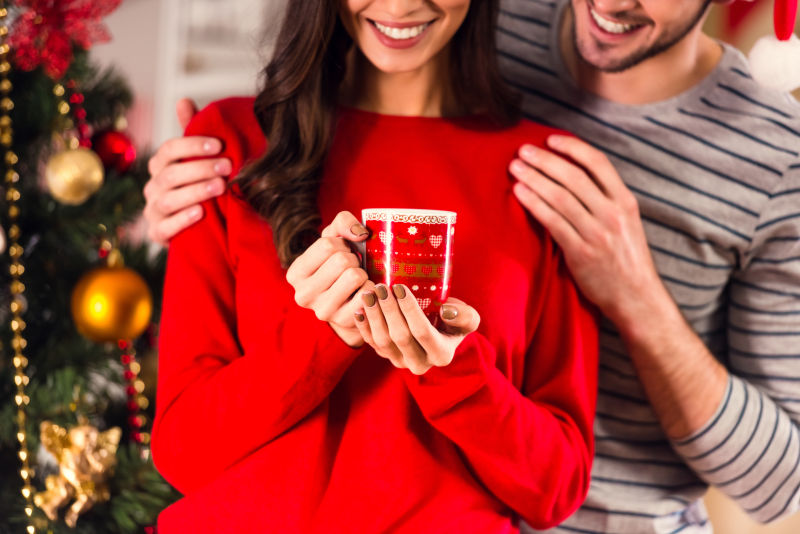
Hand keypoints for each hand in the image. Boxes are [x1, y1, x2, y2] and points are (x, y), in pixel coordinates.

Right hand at [144, 98, 230, 244]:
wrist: (201, 229)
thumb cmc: (201, 187)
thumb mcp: (199, 161)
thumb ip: (192, 133)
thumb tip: (183, 100)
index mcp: (160, 166)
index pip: (169, 150)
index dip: (192, 145)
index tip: (219, 145)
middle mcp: (153, 187)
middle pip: (171, 174)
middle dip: (200, 168)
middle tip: (227, 167)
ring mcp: (153, 211)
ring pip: (168, 199)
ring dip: (195, 191)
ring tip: (220, 187)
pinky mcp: (157, 234)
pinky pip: (164, 228)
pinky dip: (182, 220)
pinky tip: (201, 212)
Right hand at [286, 211, 371, 346]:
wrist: (348, 302)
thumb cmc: (339, 265)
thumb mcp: (334, 239)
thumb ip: (343, 223)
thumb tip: (361, 234)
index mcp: (295, 273)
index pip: (326, 245)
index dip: (342, 244)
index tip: (342, 253)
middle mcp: (303, 295)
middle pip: (341, 261)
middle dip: (354, 259)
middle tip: (352, 267)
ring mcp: (323, 311)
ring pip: (354, 276)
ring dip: (363, 273)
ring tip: (358, 279)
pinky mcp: (344, 321)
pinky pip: (367, 295)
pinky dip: (372, 288)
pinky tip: (365, 291)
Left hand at [353, 285, 479, 374]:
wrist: (440, 334)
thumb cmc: (454, 321)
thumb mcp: (468, 318)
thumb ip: (465, 316)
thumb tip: (446, 310)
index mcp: (441, 355)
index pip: (422, 332)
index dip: (408, 309)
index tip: (399, 286)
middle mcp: (420, 364)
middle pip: (399, 337)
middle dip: (388, 310)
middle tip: (381, 287)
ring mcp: (400, 362)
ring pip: (382, 341)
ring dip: (373, 316)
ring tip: (369, 293)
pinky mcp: (386, 356)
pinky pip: (370, 343)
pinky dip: (363, 325)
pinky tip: (360, 308)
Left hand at [510, 135, 667, 332]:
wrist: (636, 297)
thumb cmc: (626, 259)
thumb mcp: (627, 222)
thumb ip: (606, 200)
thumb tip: (573, 176)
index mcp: (626, 202)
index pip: (599, 163)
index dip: (573, 148)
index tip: (551, 139)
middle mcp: (612, 213)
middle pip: (574, 176)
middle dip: (545, 160)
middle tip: (523, 150)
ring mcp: (596, 233)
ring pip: (560, 196)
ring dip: (534, 178)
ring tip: (515, 168)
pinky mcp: (580, 252)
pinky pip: (552, 222)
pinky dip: (534, 204)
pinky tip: (520, 193)